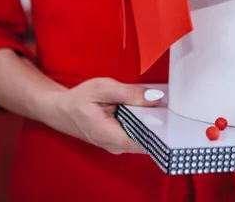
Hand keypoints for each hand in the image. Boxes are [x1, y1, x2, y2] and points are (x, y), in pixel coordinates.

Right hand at [44, 78, 163, 154]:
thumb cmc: (80, 99)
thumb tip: (155, 97)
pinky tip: (151, 112)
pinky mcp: (120, 142)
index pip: (139, 143)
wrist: (62, 110)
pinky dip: (145, 124)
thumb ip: (129, 93)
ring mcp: (117, 146)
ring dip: (153, 124)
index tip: (171, 122)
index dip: (157, 134)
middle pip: (145, 141)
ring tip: (163, 108)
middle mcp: (114, 146)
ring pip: (143, 139)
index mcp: (106, 133)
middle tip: (171, 108)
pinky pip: (138, 136)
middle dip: (159, 125)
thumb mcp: (103, 88)